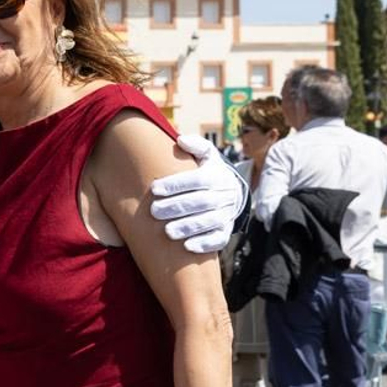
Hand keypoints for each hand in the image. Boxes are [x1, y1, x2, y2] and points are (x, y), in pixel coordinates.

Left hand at [150, 134, 246, 253]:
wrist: (231, 191)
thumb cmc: (209, 171)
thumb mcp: (206, 155)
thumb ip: (195, 146)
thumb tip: (181, 139)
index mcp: (216, 176)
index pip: (197, 180)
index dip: (176, 184)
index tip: (154, 189)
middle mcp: (224, 195)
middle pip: (201, 202)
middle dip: (177, 207)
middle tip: (154, 212)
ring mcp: (226, 214)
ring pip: (210, 221)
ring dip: (188, 227)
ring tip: (168, 232)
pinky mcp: (226, 230)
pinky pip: (219, 239)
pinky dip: (205, 244)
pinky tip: (187, 247)